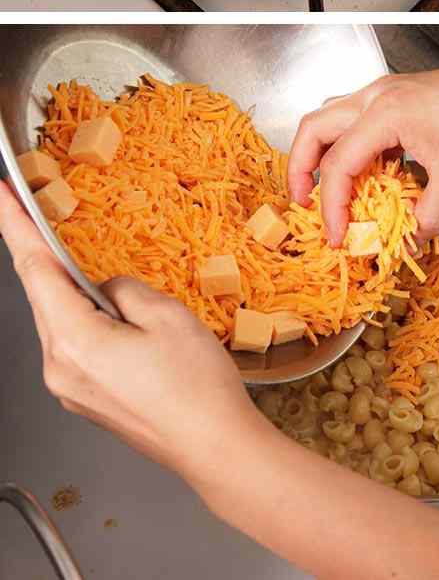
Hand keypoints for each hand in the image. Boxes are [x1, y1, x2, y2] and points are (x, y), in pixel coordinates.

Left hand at [0, 181, 262, 480]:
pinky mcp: (84, 400)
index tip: (2, 196)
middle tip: (52, 222)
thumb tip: (108, 287)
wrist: (213, 446)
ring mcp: (68, 388)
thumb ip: (126, 289)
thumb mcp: (168, 317)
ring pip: (63, 324)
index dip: (15, 227)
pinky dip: (92, 326)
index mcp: (74, 340)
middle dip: (53, 263)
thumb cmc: (197, 386)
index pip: (35, 270)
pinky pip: (77, 348)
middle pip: (46, 298)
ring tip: (119, 295)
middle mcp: (58, 368)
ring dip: (79, 298)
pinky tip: (125, 327)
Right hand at [288, 56, 438, 246]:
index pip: (338, 164)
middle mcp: (376, 96)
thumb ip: (428, 217)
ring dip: (322, 153)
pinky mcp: (400, 97)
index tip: (338, 236)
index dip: (332, 206)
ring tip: (329, 189)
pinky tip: (370, 173)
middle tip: (305, 205)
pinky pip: (358, 120)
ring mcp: (386, 93)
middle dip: (300, 169)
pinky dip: (351, 147)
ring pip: (331, 118)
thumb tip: (407, 244)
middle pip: (314, 129)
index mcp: (384, 113)